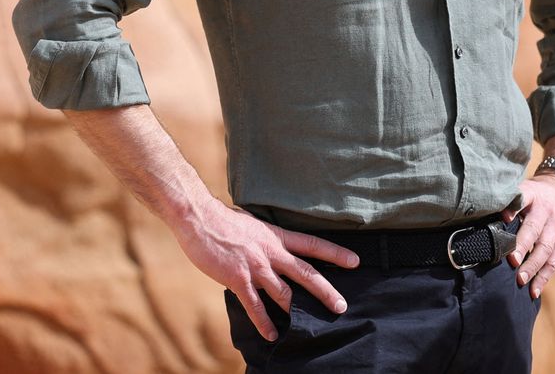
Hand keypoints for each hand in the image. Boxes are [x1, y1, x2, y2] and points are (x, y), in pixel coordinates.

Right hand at [175, 199, 359, 340]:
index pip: (312, 244)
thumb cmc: (223, 220)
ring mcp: (256, 267)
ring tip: (308, 328)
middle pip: (306, 273)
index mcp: (276, 236)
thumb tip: (274, 250)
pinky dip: (264, 322)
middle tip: (341, 306)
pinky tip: (271, 335)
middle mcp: (271, 252)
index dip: (335, 253)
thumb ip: (266, 240)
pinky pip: (255, 306)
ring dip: (297, 312)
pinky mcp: (238, 279)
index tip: (355, 261)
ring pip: (284, 294)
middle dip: (325, 291)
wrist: (199, 218)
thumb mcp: (254, 225)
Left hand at [501, 171, 554, 299]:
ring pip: (545, 249)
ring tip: (521, 280)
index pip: (523, 199)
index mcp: (532, 196)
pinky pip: (554, 261)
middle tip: (512, 262)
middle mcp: (545, 212)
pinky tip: (534, 290)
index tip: (504, 217)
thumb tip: (484, 213)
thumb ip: (510, 201)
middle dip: (523, 246)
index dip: (514, 208)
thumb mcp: (525, 188)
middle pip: (534, 229)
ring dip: (533, 266)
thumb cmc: (537, 192)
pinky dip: (544, 277)